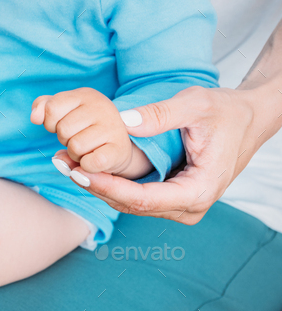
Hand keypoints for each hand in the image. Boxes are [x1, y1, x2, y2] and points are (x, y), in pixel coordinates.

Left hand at [31, 87, 150, 178]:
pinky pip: (90, 163)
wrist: (117, 145)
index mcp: (85, 94)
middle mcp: (101, 106)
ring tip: (87, 148)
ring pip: (74, 148)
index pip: (51, 108)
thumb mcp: (63, 110)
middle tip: (78, 137)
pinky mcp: (118, 150)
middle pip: (62, 130)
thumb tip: (35, 117)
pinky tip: (94, 159)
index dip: (50, 122)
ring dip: (75, 155)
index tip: (61, 124)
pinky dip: (86, 166)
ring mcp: (112, 127)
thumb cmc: (84, 126)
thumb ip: (43, 107)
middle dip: (64, 140)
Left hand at [50, 84, 260, 223]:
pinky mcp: (173, 197)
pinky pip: (137, 196)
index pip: (143, 199)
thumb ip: (161, 114)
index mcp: (198, 190)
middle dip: (94, 186)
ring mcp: (181, 205)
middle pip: (132, 206)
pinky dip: (111, 182)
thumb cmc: (226, 111)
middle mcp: (189, 206)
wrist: (249, 118)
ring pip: (131, 204)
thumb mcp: (195, 104)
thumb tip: (122, 120)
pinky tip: (85, 165)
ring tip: (64, 163)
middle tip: (59, 164)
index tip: (78, 172)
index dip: (107, 187)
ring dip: (98, 185)